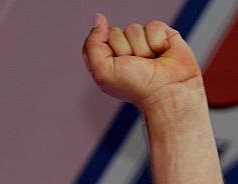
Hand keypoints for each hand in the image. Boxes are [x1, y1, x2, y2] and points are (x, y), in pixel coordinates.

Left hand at [83, 14, 201, 110]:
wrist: (166, 90)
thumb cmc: (136, 87)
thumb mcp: (102, 71)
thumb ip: (92, 45)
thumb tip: (98, 19)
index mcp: (106, 62)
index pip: (96, 40)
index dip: (105, 51)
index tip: (115, 66)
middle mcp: (122, 52)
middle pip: (114, 32)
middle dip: (124, 49)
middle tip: (135, 66)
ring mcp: (141, 42)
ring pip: (133, 28)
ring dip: (141, 48)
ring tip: (149, 63)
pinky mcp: (160, 35)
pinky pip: (152, 25)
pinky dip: (156, 41)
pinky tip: (161, 54)